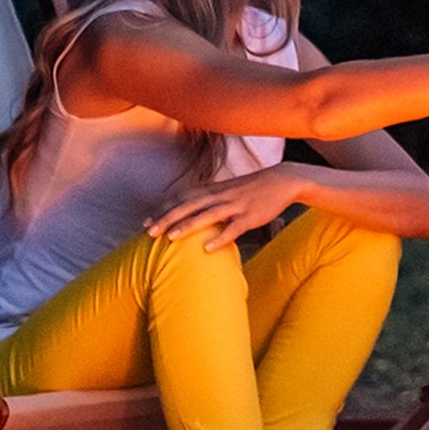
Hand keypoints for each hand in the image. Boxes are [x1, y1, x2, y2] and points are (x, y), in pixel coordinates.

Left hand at [146, 166, 303, 250]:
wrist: (282, 181)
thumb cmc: (252, 189)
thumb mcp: (227, 190)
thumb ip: (209, 199)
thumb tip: (191, 210)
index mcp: (212, 189)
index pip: (181, 198)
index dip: (163, 210)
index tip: (146, 222)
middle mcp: (220, 195)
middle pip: (188, 206)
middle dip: (167, 218)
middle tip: (149, 232)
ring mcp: (235, 206)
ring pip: (207, 215)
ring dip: (187, 226)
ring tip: (170, 238)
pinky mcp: (250, 217)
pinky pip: (233, 228)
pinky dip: (220, 238)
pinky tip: (207, 248)